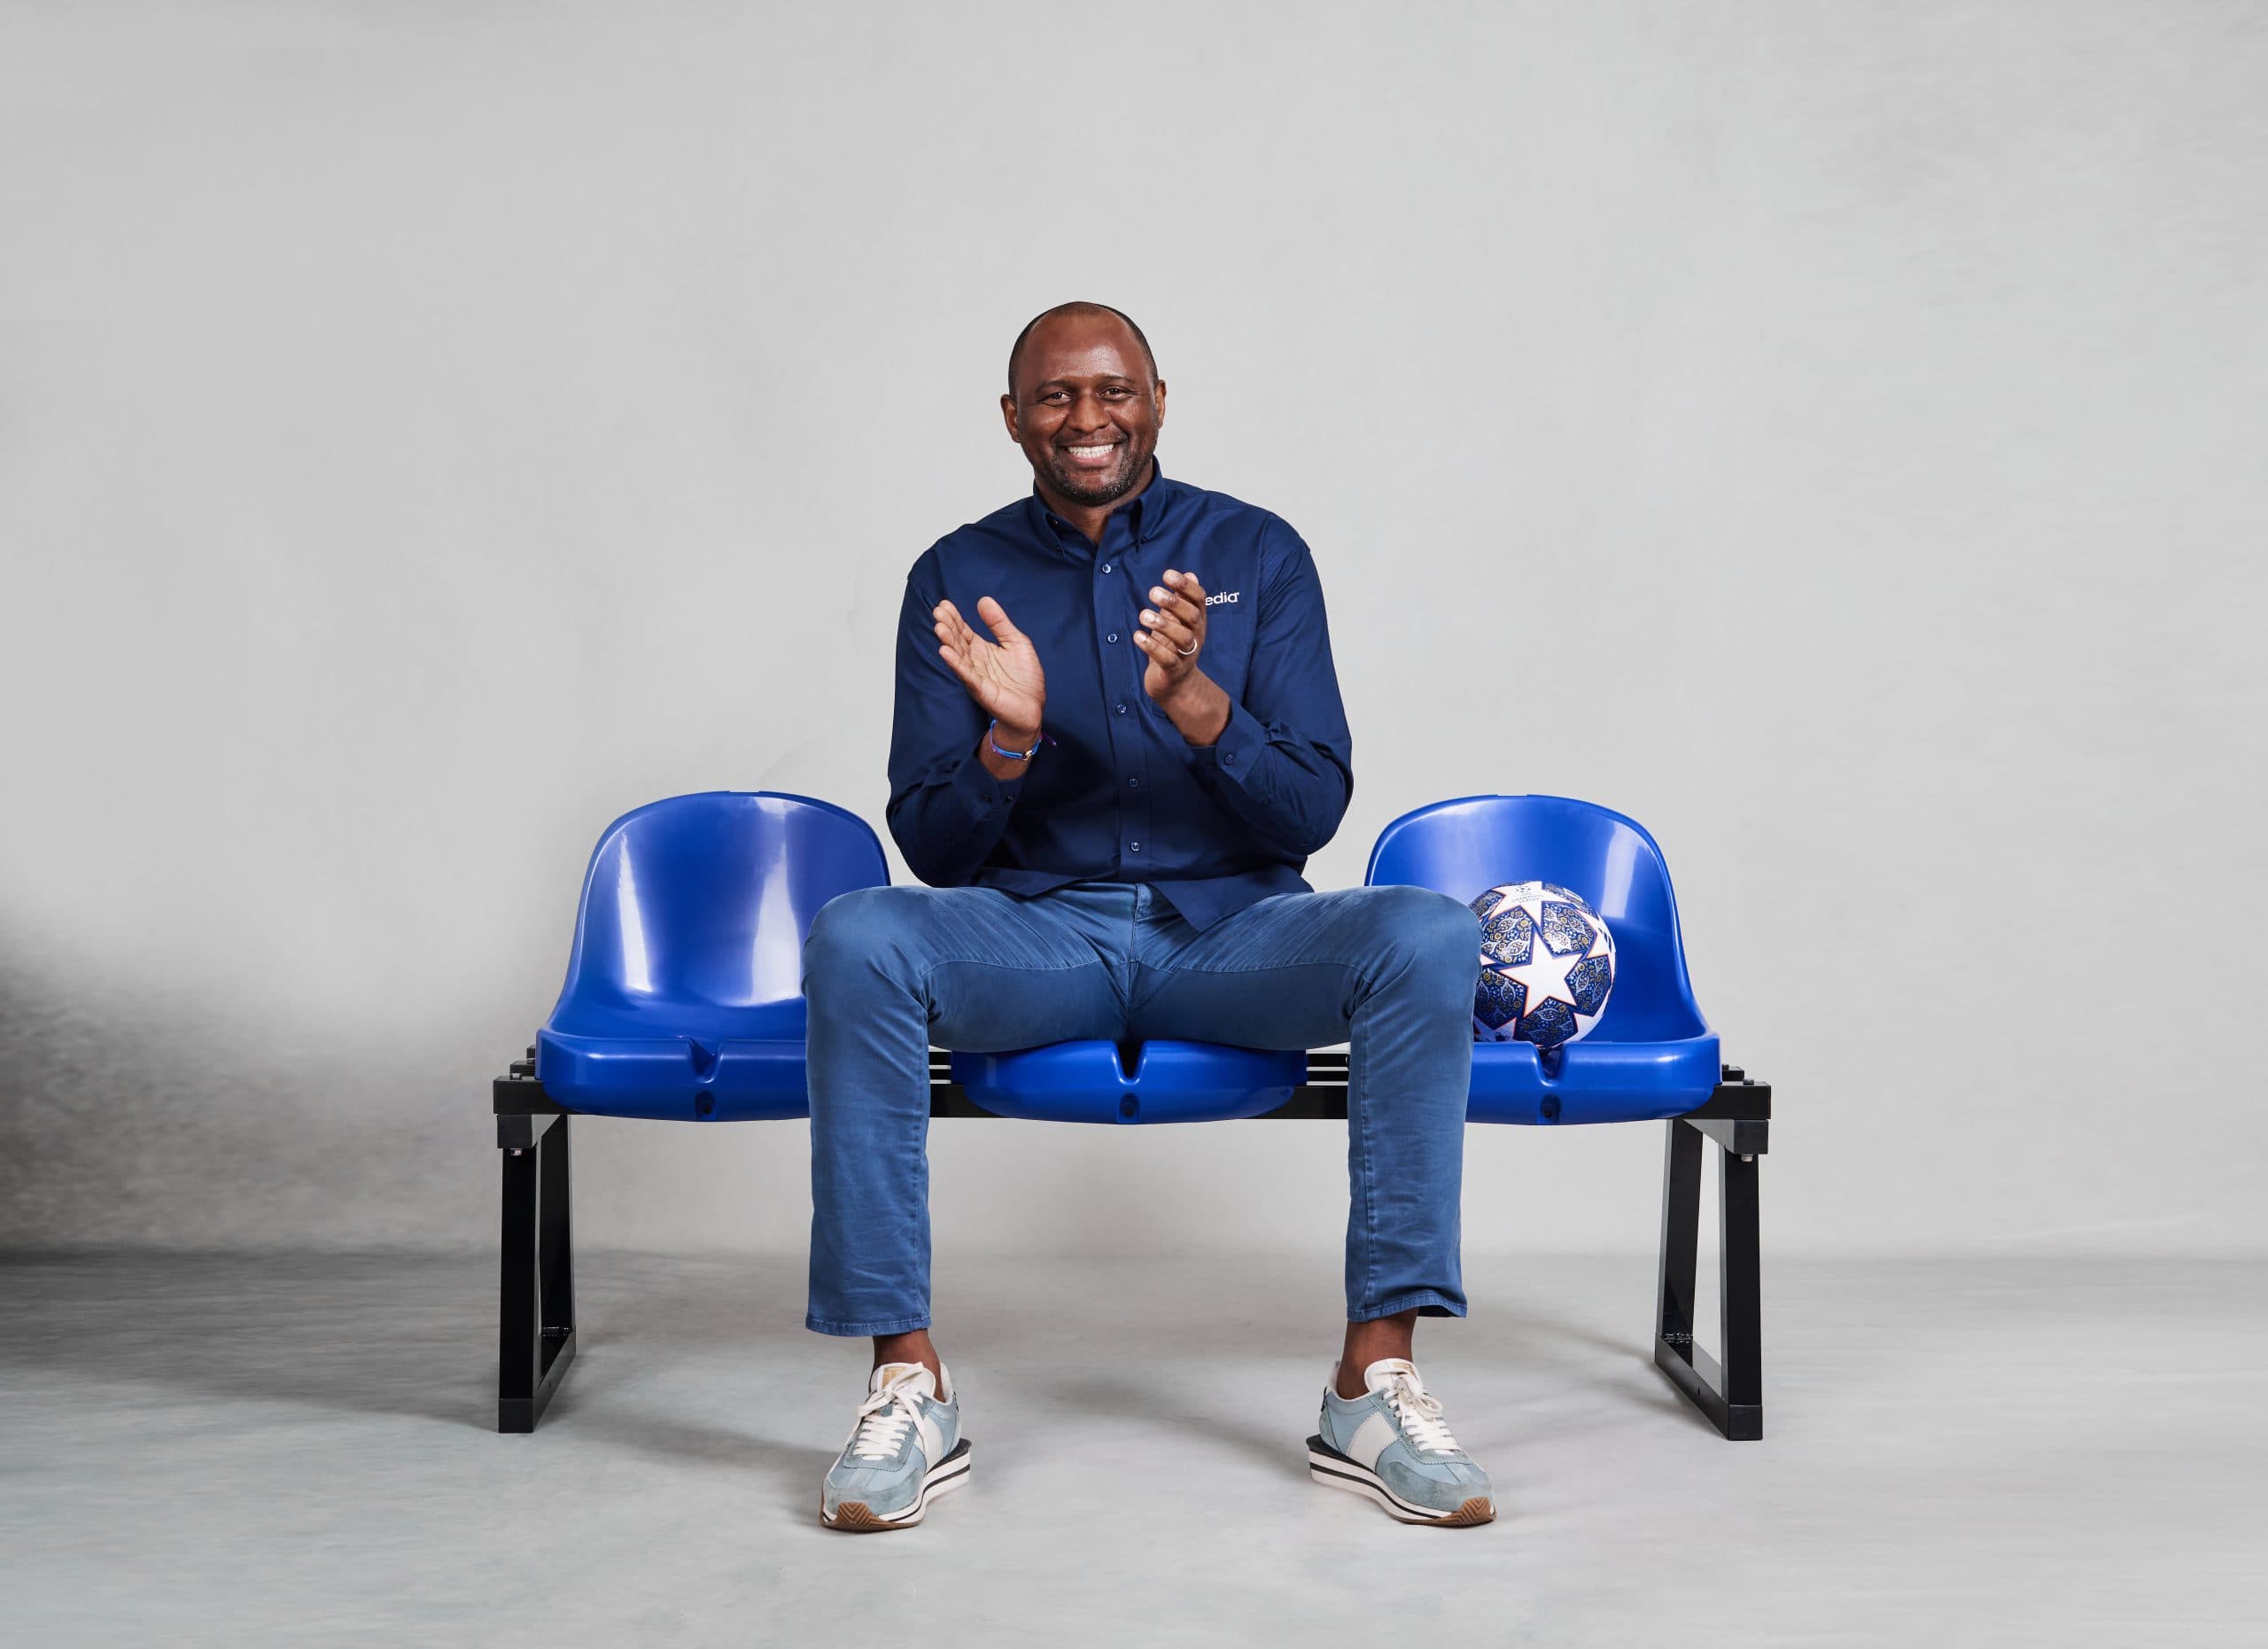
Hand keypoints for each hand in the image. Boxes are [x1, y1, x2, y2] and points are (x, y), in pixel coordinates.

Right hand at [934, 595, 1044, 734]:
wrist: (1033, 707)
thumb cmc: (1025, 677)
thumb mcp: (1016, 642)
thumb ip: (999, 623)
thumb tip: (984, 600)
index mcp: (981, 648)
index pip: (963, 630)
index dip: (954, 618)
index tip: (944, 604)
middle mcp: (974, 661)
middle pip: (957, 641)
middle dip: (947, 627)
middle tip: (938, 612)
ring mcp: (975, 675)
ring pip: (958, 656)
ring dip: (948, 643)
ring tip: (939, 628)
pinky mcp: (981, 689)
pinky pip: (966, 675)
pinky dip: (955, 664)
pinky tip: (945, 652)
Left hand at [1133, 568, 1207, 704]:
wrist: (1175, 684)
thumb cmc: (1173, 646)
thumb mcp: (1178, 621)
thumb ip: (1182, 599)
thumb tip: (1191, 574)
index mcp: (1197, 621)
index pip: (1199, 600)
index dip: (1186, 586)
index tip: (1168, 574)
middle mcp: (1196, 636)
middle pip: (1192, 617)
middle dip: (1174, 603)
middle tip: (1153, 592)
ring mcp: (1187, 655)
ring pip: (1182, 638)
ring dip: (1163, 624)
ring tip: (1143, 614)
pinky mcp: (1174, 670)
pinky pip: (1167, 659)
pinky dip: (1152, 647)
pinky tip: (1138, 636)